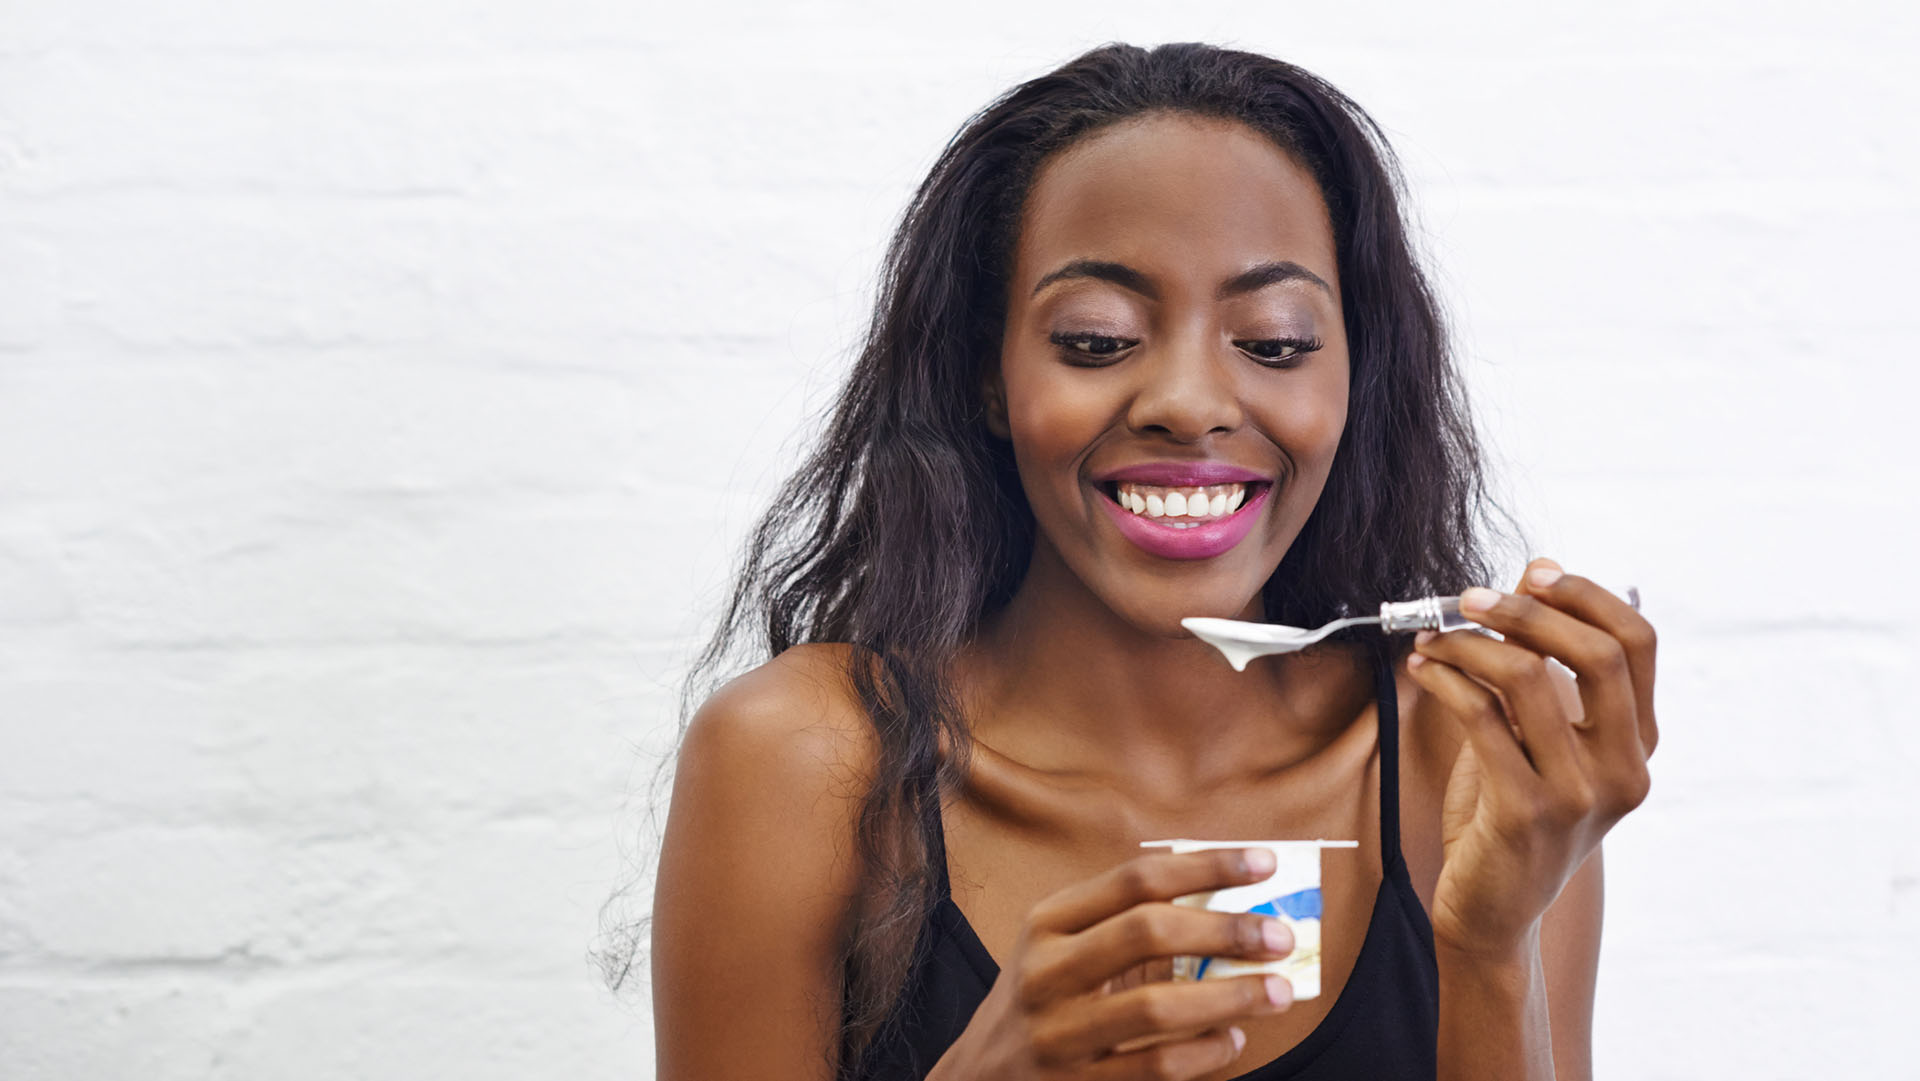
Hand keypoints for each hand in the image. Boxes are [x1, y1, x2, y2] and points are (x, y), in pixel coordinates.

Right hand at [931, 848, 1295, 1080]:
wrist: (978, 1078)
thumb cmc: (1041, 1001)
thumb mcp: (1060, 948)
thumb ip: (1124, 923)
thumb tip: (1225, 900)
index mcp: (1047, 922)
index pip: (1135, 879)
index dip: (1205, 866)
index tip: (1263, 863)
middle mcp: (1047, 971)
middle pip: (1147, 932)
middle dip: (1225, 930)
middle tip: (1279, 936)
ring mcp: (1059, 1032)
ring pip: (1157, 1007)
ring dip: (1230, 996)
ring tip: (1278, 990)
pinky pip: (1157, 1067)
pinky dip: (1206, 1053)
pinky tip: (1233, 1039)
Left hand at [1406, 558, 1657, 958]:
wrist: (1490, 912)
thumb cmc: (1507, 816)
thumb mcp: (1535, 736)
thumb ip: (1542, 666)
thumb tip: (1534, 571)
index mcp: (1636, 744)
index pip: (1638, 643)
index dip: (1587, 595)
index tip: (1534, 572)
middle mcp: (1624, 769)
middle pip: (1598, 653)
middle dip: (1528, 609)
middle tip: (1468, 598)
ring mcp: (1580, 794)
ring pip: (1530, 678)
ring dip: (1470, 643)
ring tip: (1431, 639)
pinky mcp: (1527, 812)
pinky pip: (1483, 718)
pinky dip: (1447, 681)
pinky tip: (1424, 671)